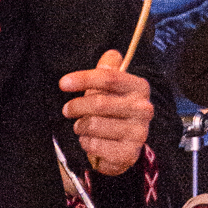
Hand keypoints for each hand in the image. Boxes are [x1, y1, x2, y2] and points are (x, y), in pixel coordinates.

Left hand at [59, 50, 152, 176]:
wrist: (121, 148)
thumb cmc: (111, 113)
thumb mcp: (109, 90)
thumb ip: (108, 71)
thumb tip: (111, 54)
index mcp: (139, 88)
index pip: (109, 78)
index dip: (84, 78)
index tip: (63, 83)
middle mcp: (144, 109)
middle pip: (99, 102)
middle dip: (76, 106)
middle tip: (67, 110)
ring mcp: (139, 132)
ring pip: (94, 124)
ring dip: (80, 126)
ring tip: (81, 127)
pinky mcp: (129, 153)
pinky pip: (95, 144)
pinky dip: (85, 142)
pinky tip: (89, 140)